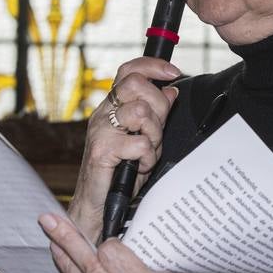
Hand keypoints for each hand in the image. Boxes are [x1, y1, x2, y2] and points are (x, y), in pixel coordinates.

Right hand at [69, 57, 181, 242]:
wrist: (99, 206)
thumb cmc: (120, 175)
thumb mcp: (145, 139)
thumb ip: (156, 115)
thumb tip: (172, 90)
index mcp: (112, 107)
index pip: (129, 70)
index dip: (152, 65)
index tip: (173, 72)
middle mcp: (102, 114)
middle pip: (136, 85)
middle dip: (157, 105)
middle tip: (156, 130)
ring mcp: (100, 130)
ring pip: (140, 112)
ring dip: (153, 135)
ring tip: (147, 151)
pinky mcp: (101, 150)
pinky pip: (140, 143)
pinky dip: (148, 158)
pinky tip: (141, 167)